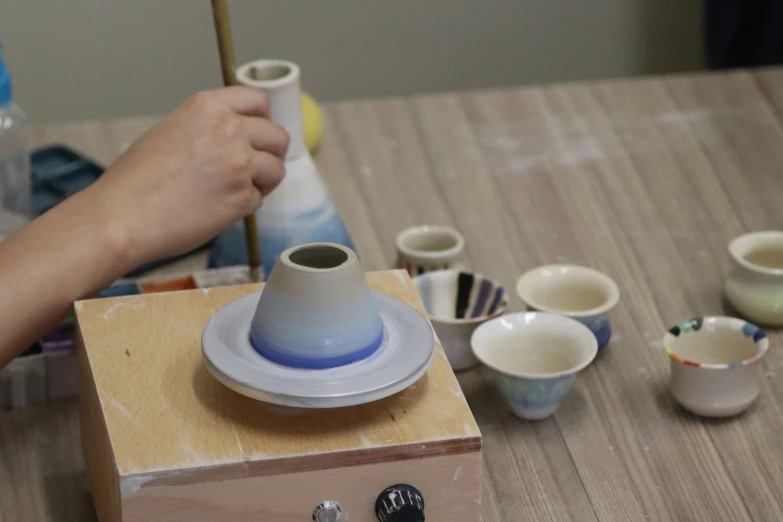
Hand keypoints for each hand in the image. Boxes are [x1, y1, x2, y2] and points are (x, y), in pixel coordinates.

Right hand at [82, 86, 288, 267]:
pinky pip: (259, 199)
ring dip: (262, 181)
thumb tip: (236, 137)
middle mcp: (229, 129)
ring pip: (276, 169)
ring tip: (232, 191)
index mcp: (207, 106)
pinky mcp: (243, 197)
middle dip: (270, 153)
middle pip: (278, 136)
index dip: (263, 120)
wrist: (123, 215)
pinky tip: (218, 208)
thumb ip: (208, 128)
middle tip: (253, 169)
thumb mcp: (170, 131)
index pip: (259, 101)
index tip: (259, 134)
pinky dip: (245, 206)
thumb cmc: (136, 181)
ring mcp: (240, 163)